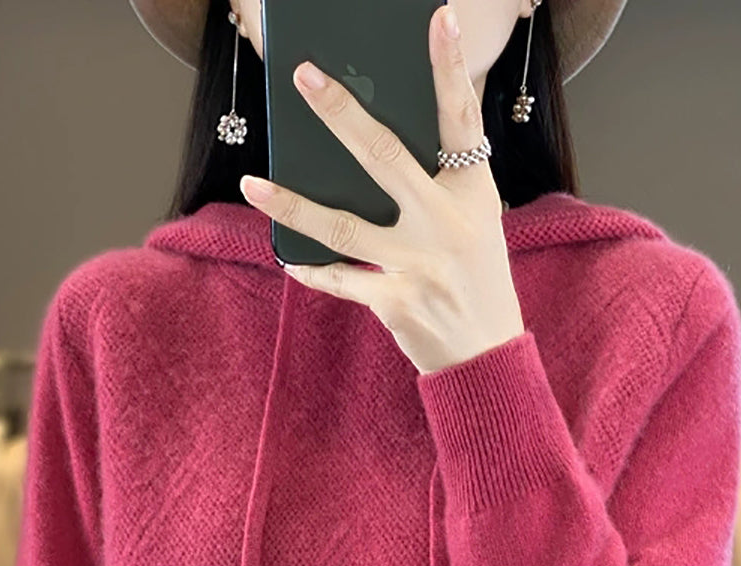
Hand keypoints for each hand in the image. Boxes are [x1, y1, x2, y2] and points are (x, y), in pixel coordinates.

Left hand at [239, 4, 525, 375]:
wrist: (488, 356)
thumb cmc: (478, 281)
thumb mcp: (474, 223)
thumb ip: (436, 186)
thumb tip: (367, 149)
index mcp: (473, 193)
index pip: (461, 119)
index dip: (449, 67)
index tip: (438, 16)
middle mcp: (447, 224)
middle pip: (385, 158)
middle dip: (341, 114)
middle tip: (303, 76)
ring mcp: (419, 265)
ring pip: (343, 225)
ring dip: (292, 204)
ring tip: (252, 184)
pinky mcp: (395, 304)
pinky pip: (340, 279)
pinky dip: (311, 270)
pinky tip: (285, 256)